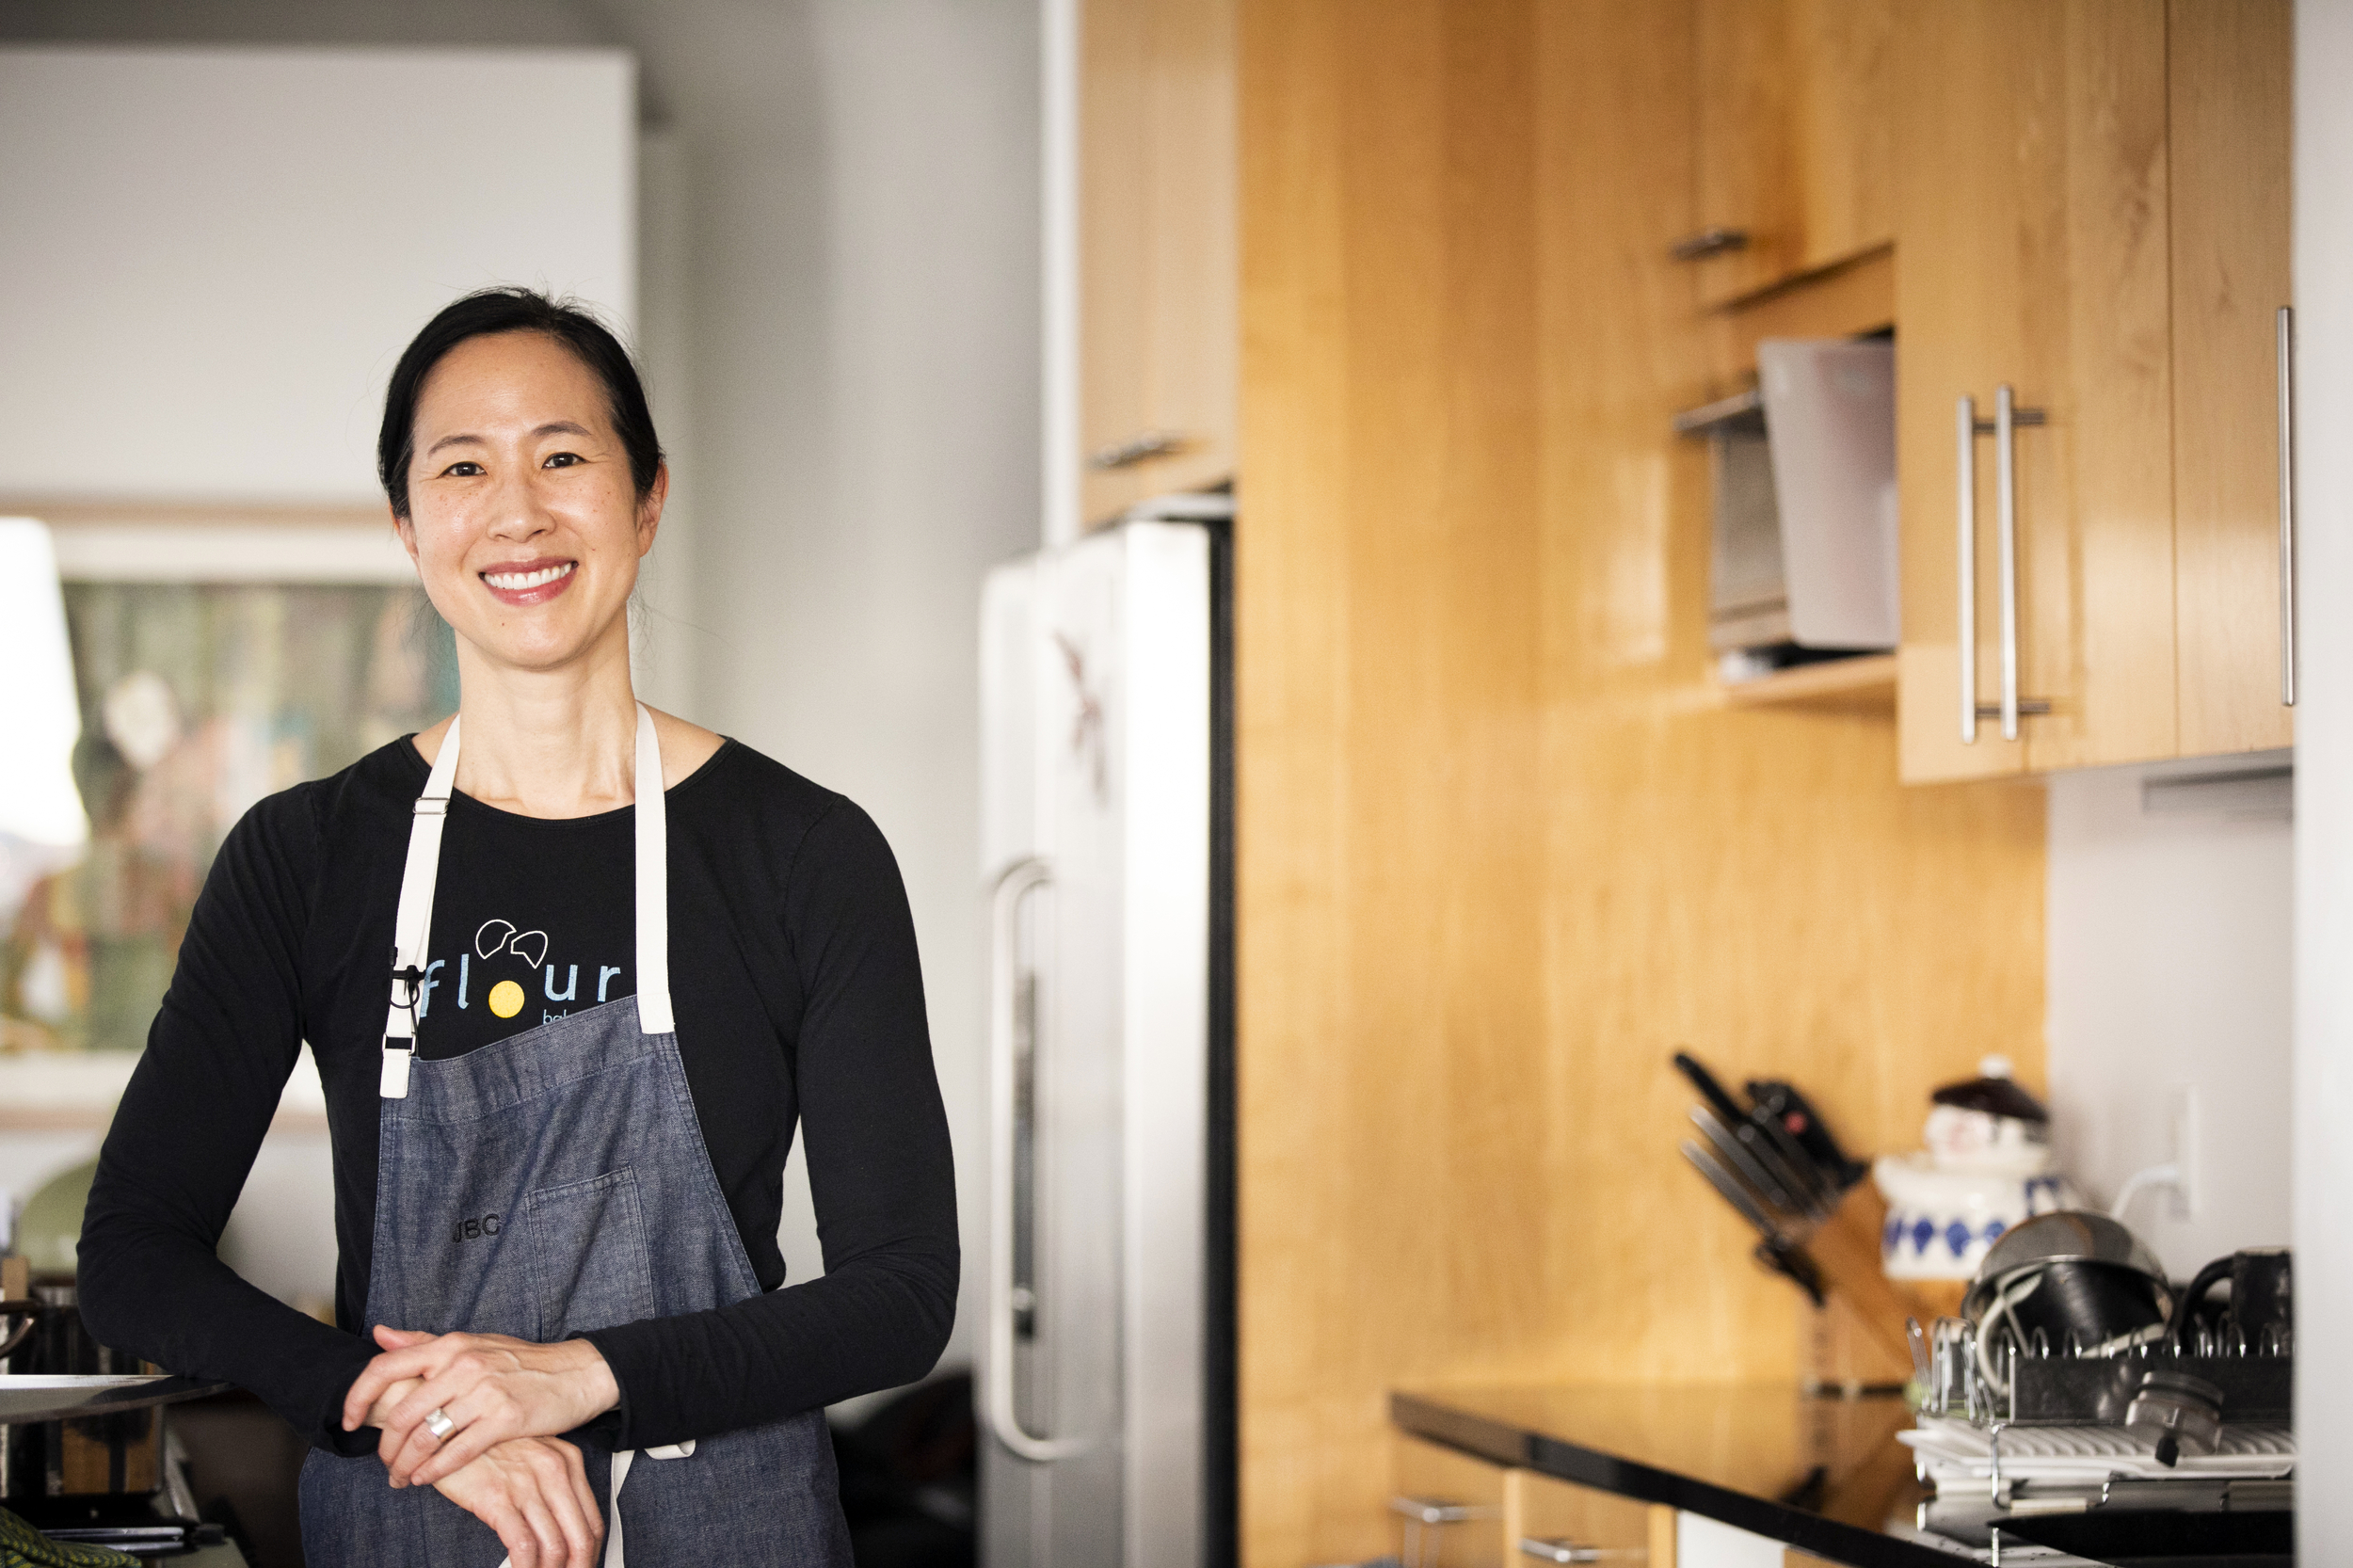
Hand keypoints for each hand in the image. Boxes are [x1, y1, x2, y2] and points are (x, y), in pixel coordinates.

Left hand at [343, 1325, 620, 1488]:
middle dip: (386, 1447)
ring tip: (403, 1478)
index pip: (385, 1367)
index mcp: (451, 1345)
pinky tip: (427, 1479)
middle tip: (386, 1463)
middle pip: (402, 1413)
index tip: (349, 1420)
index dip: (357, 1397)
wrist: (578, 1372)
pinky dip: (434, 1471)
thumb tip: (380, 1334)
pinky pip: (456, 1452)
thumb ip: (423, 1342)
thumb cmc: (523, 1361)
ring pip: (426, 1437)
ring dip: (406, 1465)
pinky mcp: (505, 1418)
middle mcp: (463, 1364)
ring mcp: (485, 1391)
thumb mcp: (472, 1343)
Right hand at [431, 1436, 601, 1567]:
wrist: (445, 1425)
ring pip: (556, 1546)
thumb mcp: (530, 1457)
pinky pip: (523, 1545)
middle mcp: (554, 1470)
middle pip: (581, 1536)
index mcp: (567, 1461)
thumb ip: (549, 1486)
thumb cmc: (485, 1444)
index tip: (581, 1566)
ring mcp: (527, 1484)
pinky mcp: (497, 1497)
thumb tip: (560, 1529)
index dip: (591, 1552)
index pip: (593, 1520)